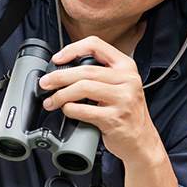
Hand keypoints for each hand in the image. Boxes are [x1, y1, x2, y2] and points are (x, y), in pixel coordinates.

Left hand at [37, 36, 166, 167]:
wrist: (141, 141)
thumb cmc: (125, 111)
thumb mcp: (120, 85)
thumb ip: (99, 74)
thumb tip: (63, 69)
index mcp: (126, 66)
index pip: (96, 45)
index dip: (72, 49)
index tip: (57, 59)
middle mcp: (128, 79)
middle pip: (85, 70)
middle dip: (59, 76)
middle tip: (45, 83)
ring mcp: (124, 99)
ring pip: (83, 88)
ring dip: (61, 94)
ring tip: (51, 101)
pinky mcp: (115, 118)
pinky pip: (84, 110)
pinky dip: (70, 110)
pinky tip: (66, 110)